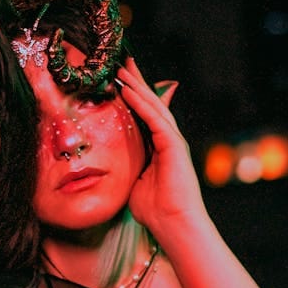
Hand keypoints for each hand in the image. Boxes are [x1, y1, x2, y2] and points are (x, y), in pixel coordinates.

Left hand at [116, 58, 205, 235]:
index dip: (132, 96)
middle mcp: (168, 140)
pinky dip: (141, 104)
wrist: (173, 225)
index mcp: (158, 148)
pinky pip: (155, 119)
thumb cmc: (154, 211)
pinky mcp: (174, 146)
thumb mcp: (133, 182)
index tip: (118, 79)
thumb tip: (112, 161)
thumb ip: (128, 166)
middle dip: (136, 82)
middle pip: (151, 104)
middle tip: (122, 61)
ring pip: (154, 106)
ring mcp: (173, 141)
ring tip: (122, 68)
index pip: (144, 116)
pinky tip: (127, 90)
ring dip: (137, 86)